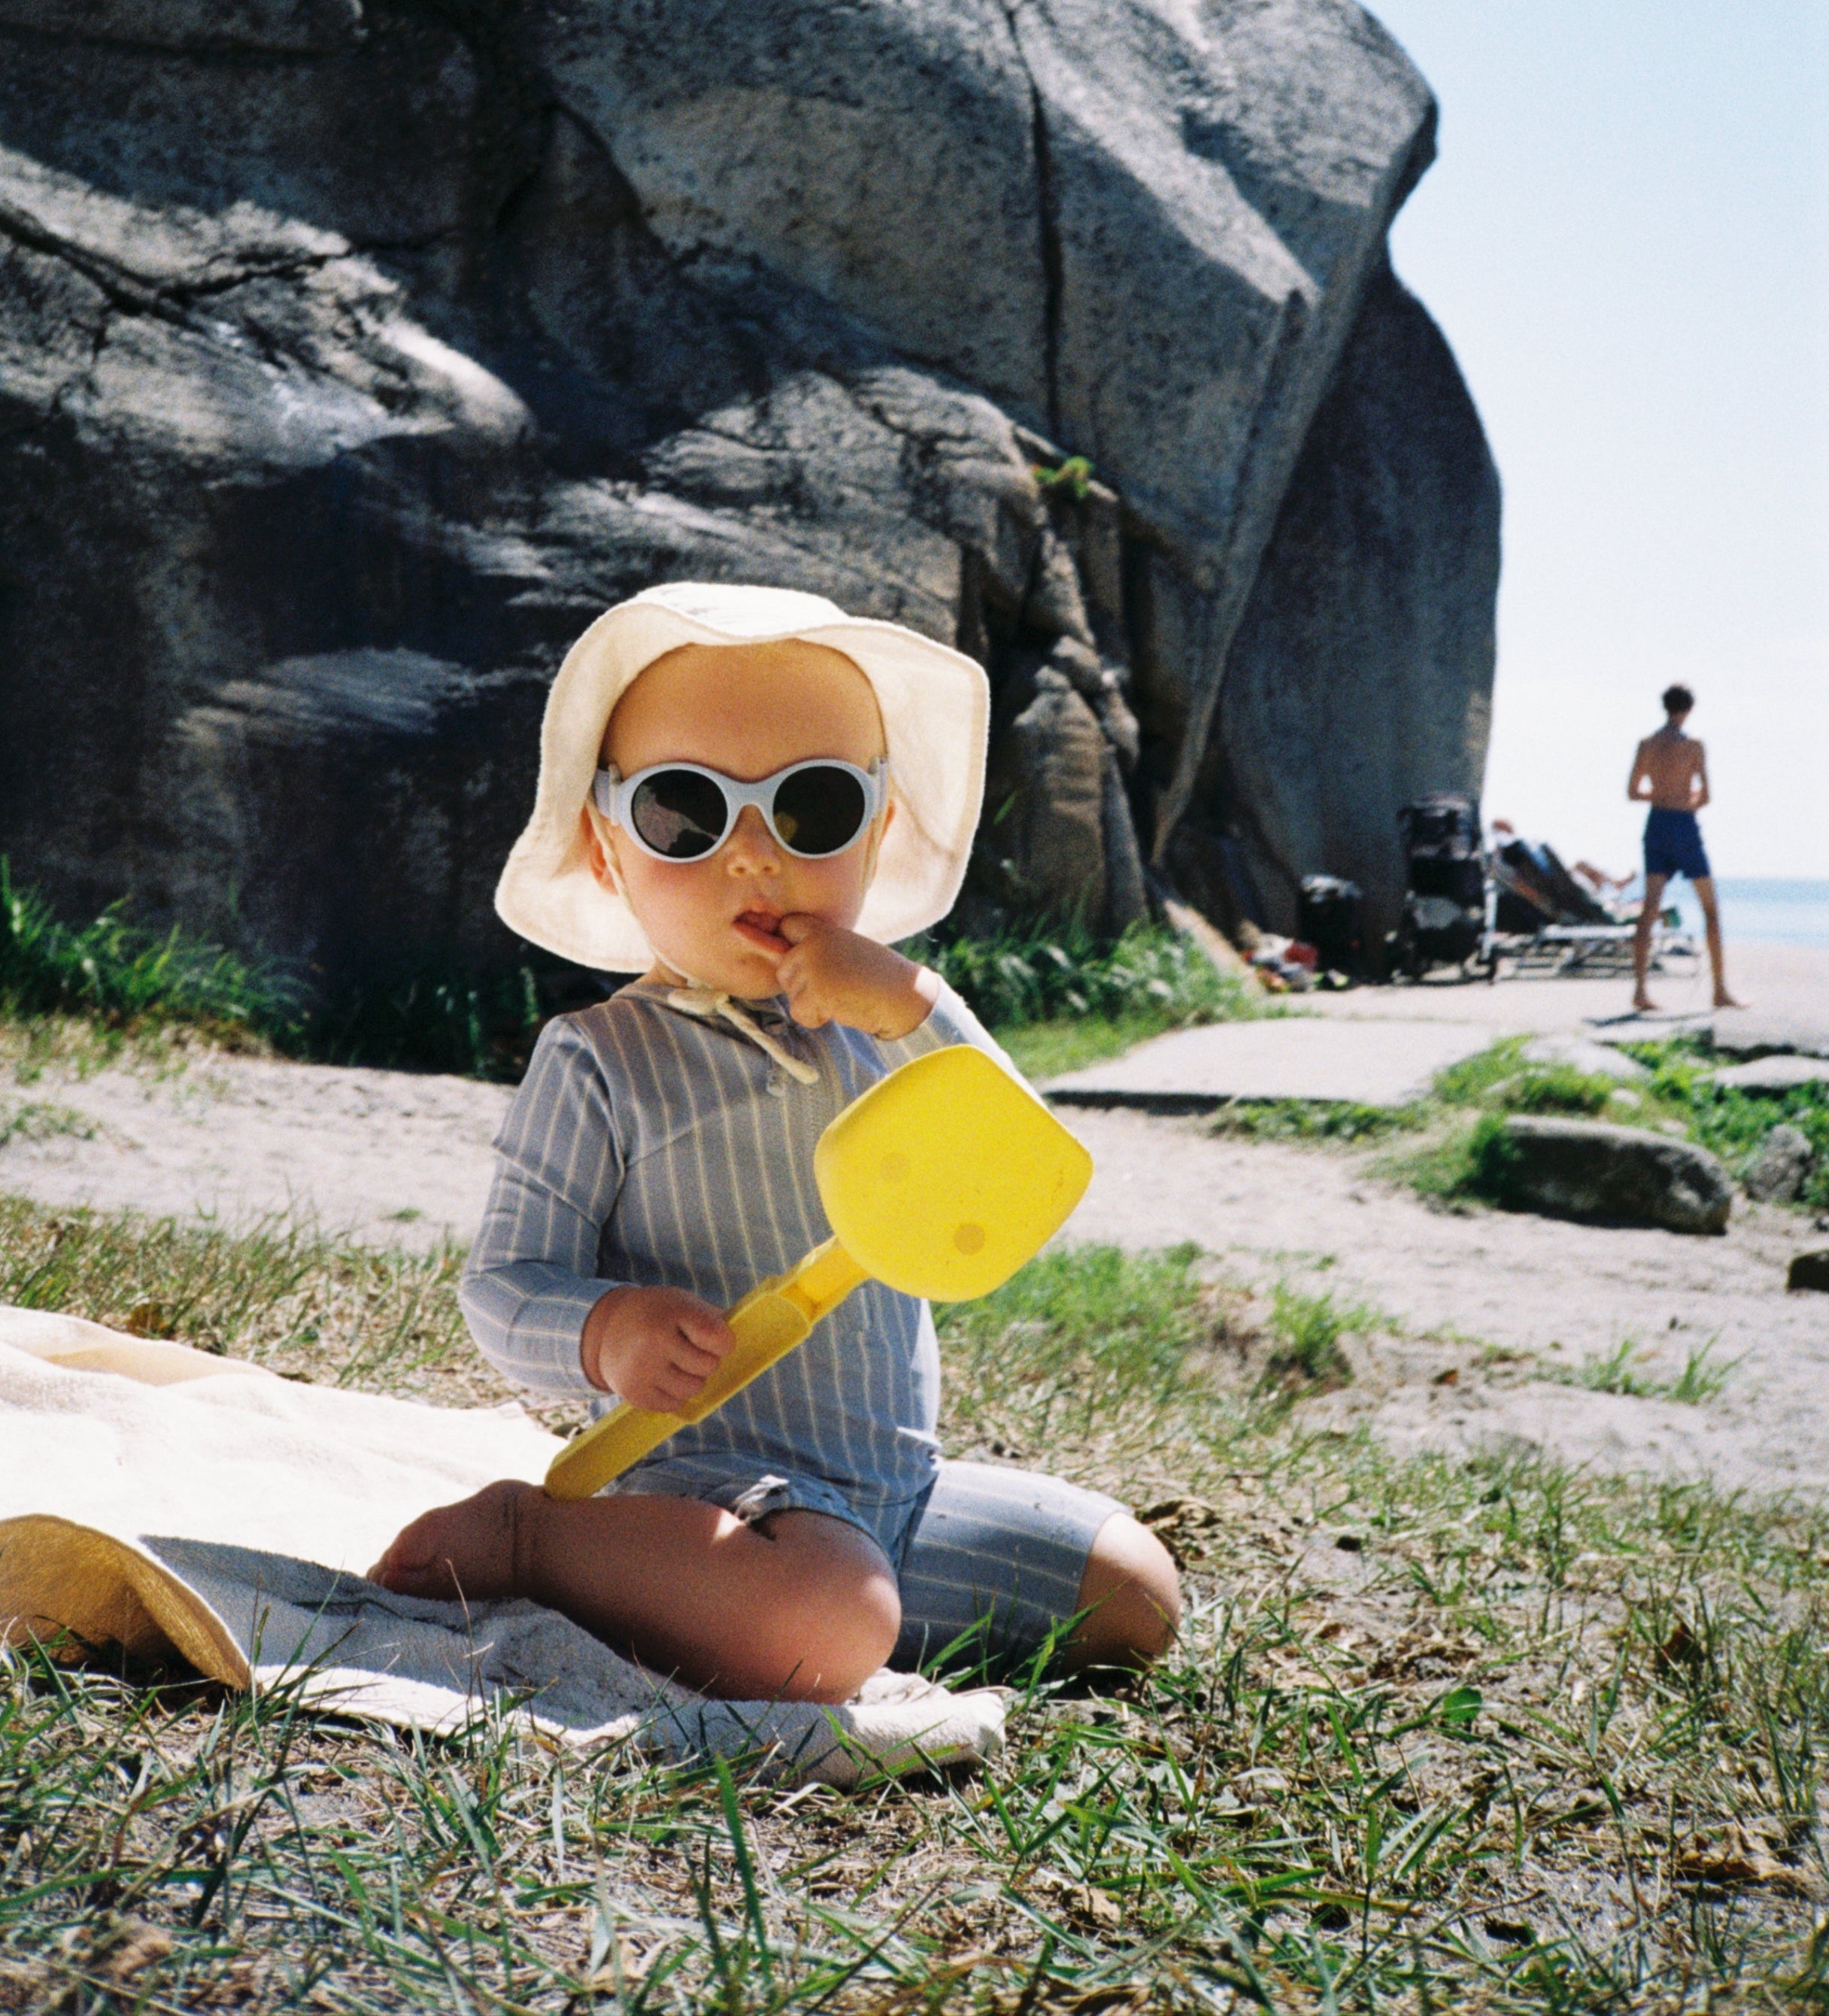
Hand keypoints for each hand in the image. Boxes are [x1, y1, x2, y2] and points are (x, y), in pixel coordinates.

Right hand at [581, 1285, 734, 1412]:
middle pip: (708, 1367)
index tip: (713, 1339)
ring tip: (674, 1362)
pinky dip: (675, 1394)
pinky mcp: (634, 1393)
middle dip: (704, 1360)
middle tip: (686, 1348)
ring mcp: (642, 1369)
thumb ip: (713, 1321)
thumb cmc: (658, 1314)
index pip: (719, 1340)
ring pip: (693, 1389)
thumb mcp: (682, 1303)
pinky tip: (661, 1375)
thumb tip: (749, 1345)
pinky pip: (674, 1404)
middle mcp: (654, 1341)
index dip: (722, 1343)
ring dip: (691, 1379)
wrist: (608, 1327)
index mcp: (672, 1313)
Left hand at [773, 917, 937, 1037]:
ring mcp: (814, 966)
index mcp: (823, 929)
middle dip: (801, 986)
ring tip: (841, 995)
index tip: (812, 963)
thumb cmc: (877, 976)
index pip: (786, 927)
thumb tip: (782, 959)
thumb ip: (819, 950)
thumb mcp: (845, 950)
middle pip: (783, 970)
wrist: (903, 995)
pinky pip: (799, 1013)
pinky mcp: (816, 990)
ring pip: (791, 994)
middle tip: (833, 987)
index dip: (792, 947)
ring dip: (812, 1003)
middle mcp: (814, 943)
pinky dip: (816, 1018)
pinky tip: (840, 1008)